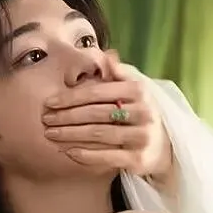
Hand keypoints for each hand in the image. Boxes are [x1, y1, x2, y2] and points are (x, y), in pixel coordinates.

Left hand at [42, 52, 172, 178]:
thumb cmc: (140, 109)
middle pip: (95, 113)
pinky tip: (69, 152)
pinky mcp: (139, 159)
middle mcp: (143, 112)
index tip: (50, 102)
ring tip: (51, 134)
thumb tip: (106, 53)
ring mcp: (142, 136)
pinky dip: (86, 155)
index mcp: (138, 90)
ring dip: (71, 135)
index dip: (71, 97)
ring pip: (99, 134)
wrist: (166, 144)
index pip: (97, 92)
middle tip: (46, 119)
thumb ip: (119, 71)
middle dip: (66, 116)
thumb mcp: (135, 85)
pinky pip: (108, 156)